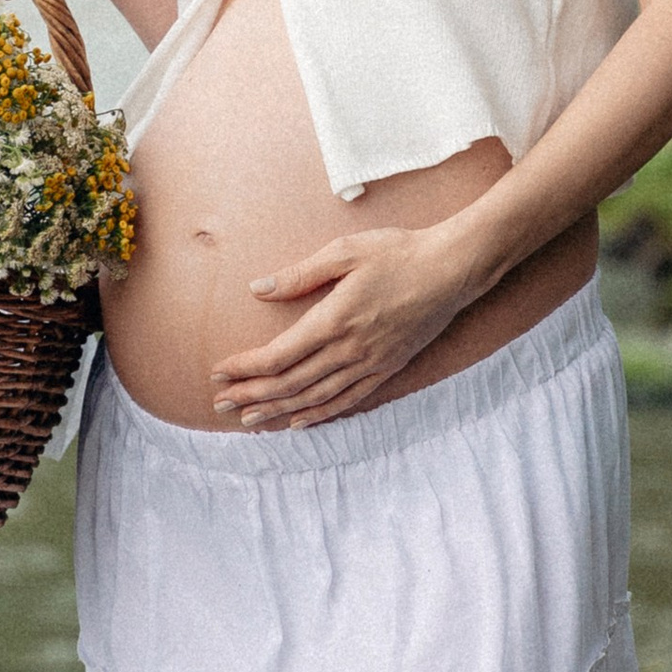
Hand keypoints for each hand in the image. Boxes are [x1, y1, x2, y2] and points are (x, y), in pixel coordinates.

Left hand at [207, 224, 478, 429]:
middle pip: (291, 382)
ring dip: (278, 410)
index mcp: (335, 319)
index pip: (279, 355)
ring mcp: (371, 363)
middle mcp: (351, 349)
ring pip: (315, 397)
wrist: (452, 269)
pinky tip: (298, 421)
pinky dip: (319, 414)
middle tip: (220, 405)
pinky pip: (347, 400)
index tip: (219, 372)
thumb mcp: (345, 250)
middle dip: (251, 395)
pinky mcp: (388, 368)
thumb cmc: (398, 252)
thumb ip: (300, 274)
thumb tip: (258, 288)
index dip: (246, 368)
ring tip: (248, 421)